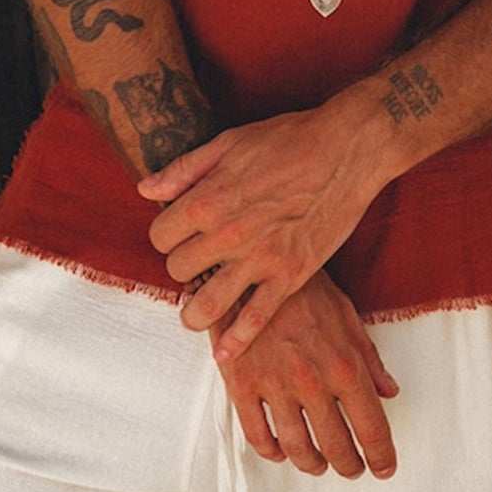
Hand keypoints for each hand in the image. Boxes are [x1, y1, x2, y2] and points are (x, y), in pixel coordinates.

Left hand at [139, 102, 383, 360]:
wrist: (346, 149)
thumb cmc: (288, 139)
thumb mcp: (229, 142)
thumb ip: (184, 170)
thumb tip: (145, 190)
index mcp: (208, 199)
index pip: (160, 237)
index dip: (167, 235)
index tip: (180, 233)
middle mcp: (228, 234)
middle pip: (179, 271)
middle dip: (183, 266)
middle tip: (199, 260)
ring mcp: (260, 259)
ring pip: (206, 307)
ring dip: (195, 313)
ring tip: (198, 310)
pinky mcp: (290, 275)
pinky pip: (255, 320)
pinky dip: (236, 341)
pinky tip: (225, 352)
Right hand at [215, 270, 398, 479]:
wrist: (252, 266)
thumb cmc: (300, 286)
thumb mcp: (345, 313)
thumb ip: (368, 357)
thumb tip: (388, 391)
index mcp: (343, 363)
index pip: (371, 426)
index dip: (381, 454)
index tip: (384, 466)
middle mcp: (311, 380)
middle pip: (337, 446)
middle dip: (349, 465)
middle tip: (353, 468)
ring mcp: (275, 385)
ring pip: (298, 449)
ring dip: (313, 464)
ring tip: (320, 464)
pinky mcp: (243, 385)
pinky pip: (258, 436)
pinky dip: (272, 452)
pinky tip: (281, 450)